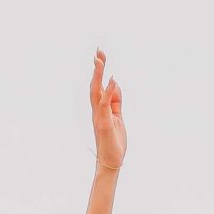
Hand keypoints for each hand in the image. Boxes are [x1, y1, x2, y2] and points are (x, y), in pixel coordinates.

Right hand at [89, 49, 125, 173]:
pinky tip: (112, 79)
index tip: (100, 55)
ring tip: (101, 59)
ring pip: (96, 91)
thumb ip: (116, 101)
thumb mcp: (118, 117)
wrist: (111, 162)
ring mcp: (99, 116)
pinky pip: (105, 104)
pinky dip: (109, 91)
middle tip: (98, 50)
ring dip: (98, 75)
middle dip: (97, 67)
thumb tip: (115, 84)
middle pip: (95, 84)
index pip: (99, 85)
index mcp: (100, 108)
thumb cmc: (114, 141)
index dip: (99, 70)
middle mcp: (97, 110)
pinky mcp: (104, 123)